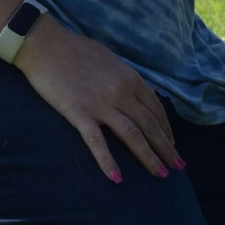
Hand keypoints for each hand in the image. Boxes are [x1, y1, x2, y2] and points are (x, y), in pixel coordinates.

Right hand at [13, 16, 181, 181]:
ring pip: (132, 135)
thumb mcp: (113, 60)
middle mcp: (122, 92)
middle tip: (178, 167)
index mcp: (131, 79)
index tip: (172, 145)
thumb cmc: (77, 51)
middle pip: (150, 124)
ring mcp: (101, 103)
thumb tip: (149, 92)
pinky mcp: (79, 113)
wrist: (46, 45)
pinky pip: (97, 141)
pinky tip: (117, 179)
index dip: (166, 129)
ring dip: (149, 156)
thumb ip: (130, 79)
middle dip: (166, 148)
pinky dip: (108, 161)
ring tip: (161, 174)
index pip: (156, 109)